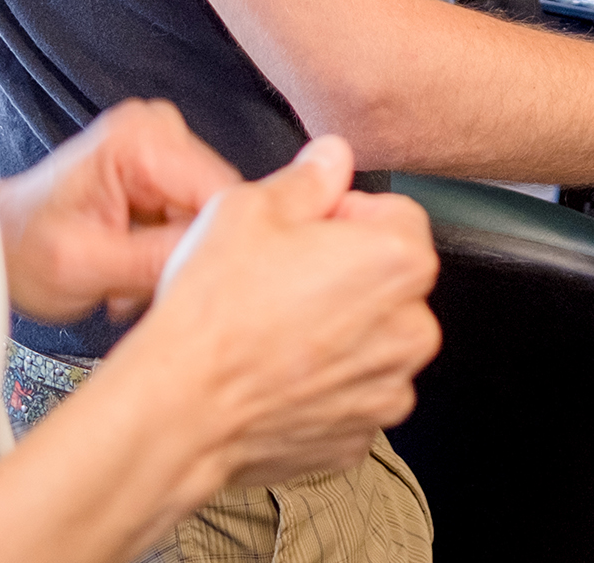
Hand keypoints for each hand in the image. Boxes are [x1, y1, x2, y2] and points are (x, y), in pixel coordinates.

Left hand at [0, 99, 241, 325]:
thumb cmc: (23, 247)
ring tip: (125, 278)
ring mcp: (162, 144)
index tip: (180, 282)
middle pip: (216, 205)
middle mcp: (158, 129)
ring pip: (207, 216)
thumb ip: (154, 260)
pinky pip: (191, 216)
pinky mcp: (163, 166)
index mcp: (141, 140)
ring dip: (172, 257)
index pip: (219, 194)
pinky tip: (129, 265)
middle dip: (184, 254)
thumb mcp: (84, 265)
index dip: (210, 246)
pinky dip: (165, 249)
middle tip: (136, 284)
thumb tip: (219, 260)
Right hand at [115, 136, 441, 490]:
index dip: (341, 217)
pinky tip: (277, 369)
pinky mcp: (361, 433)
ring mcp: (389, 388)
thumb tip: (331, 160)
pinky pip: (351, 391)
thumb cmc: (215, 313)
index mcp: (397, 261)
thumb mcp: (251, 208)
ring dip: (337, 330)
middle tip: (281, 280)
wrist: (183, 407)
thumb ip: (309, 177)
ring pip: (371, 339)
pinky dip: (323, 381)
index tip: (304, 233)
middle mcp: (410, 328)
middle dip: (344, 275)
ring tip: (273, 328)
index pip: (394, 216)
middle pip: (387, 281)